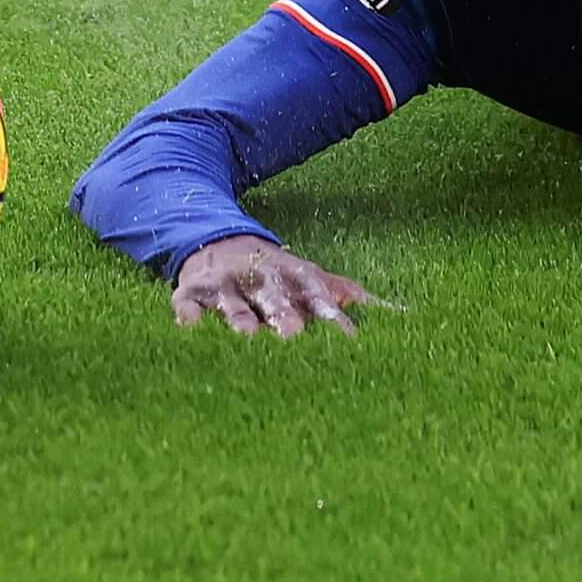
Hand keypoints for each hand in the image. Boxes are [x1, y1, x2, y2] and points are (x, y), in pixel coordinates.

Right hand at [172, 237, 379, 339]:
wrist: (217, 244)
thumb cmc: (273, 276)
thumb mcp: (306, 277)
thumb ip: (342, 294)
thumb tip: (395, 312)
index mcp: (293, 277)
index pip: (316, 294)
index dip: (331, 314)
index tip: (348, 337)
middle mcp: (261, 278)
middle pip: (275, 297)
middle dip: (284, 314)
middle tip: (294, 335)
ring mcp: (225, 285)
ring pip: (234, 303)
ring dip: (240, 318)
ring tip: (247, 337)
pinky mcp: (191, 293)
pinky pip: (187, 305)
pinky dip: (188, 316)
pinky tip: (190, 328)